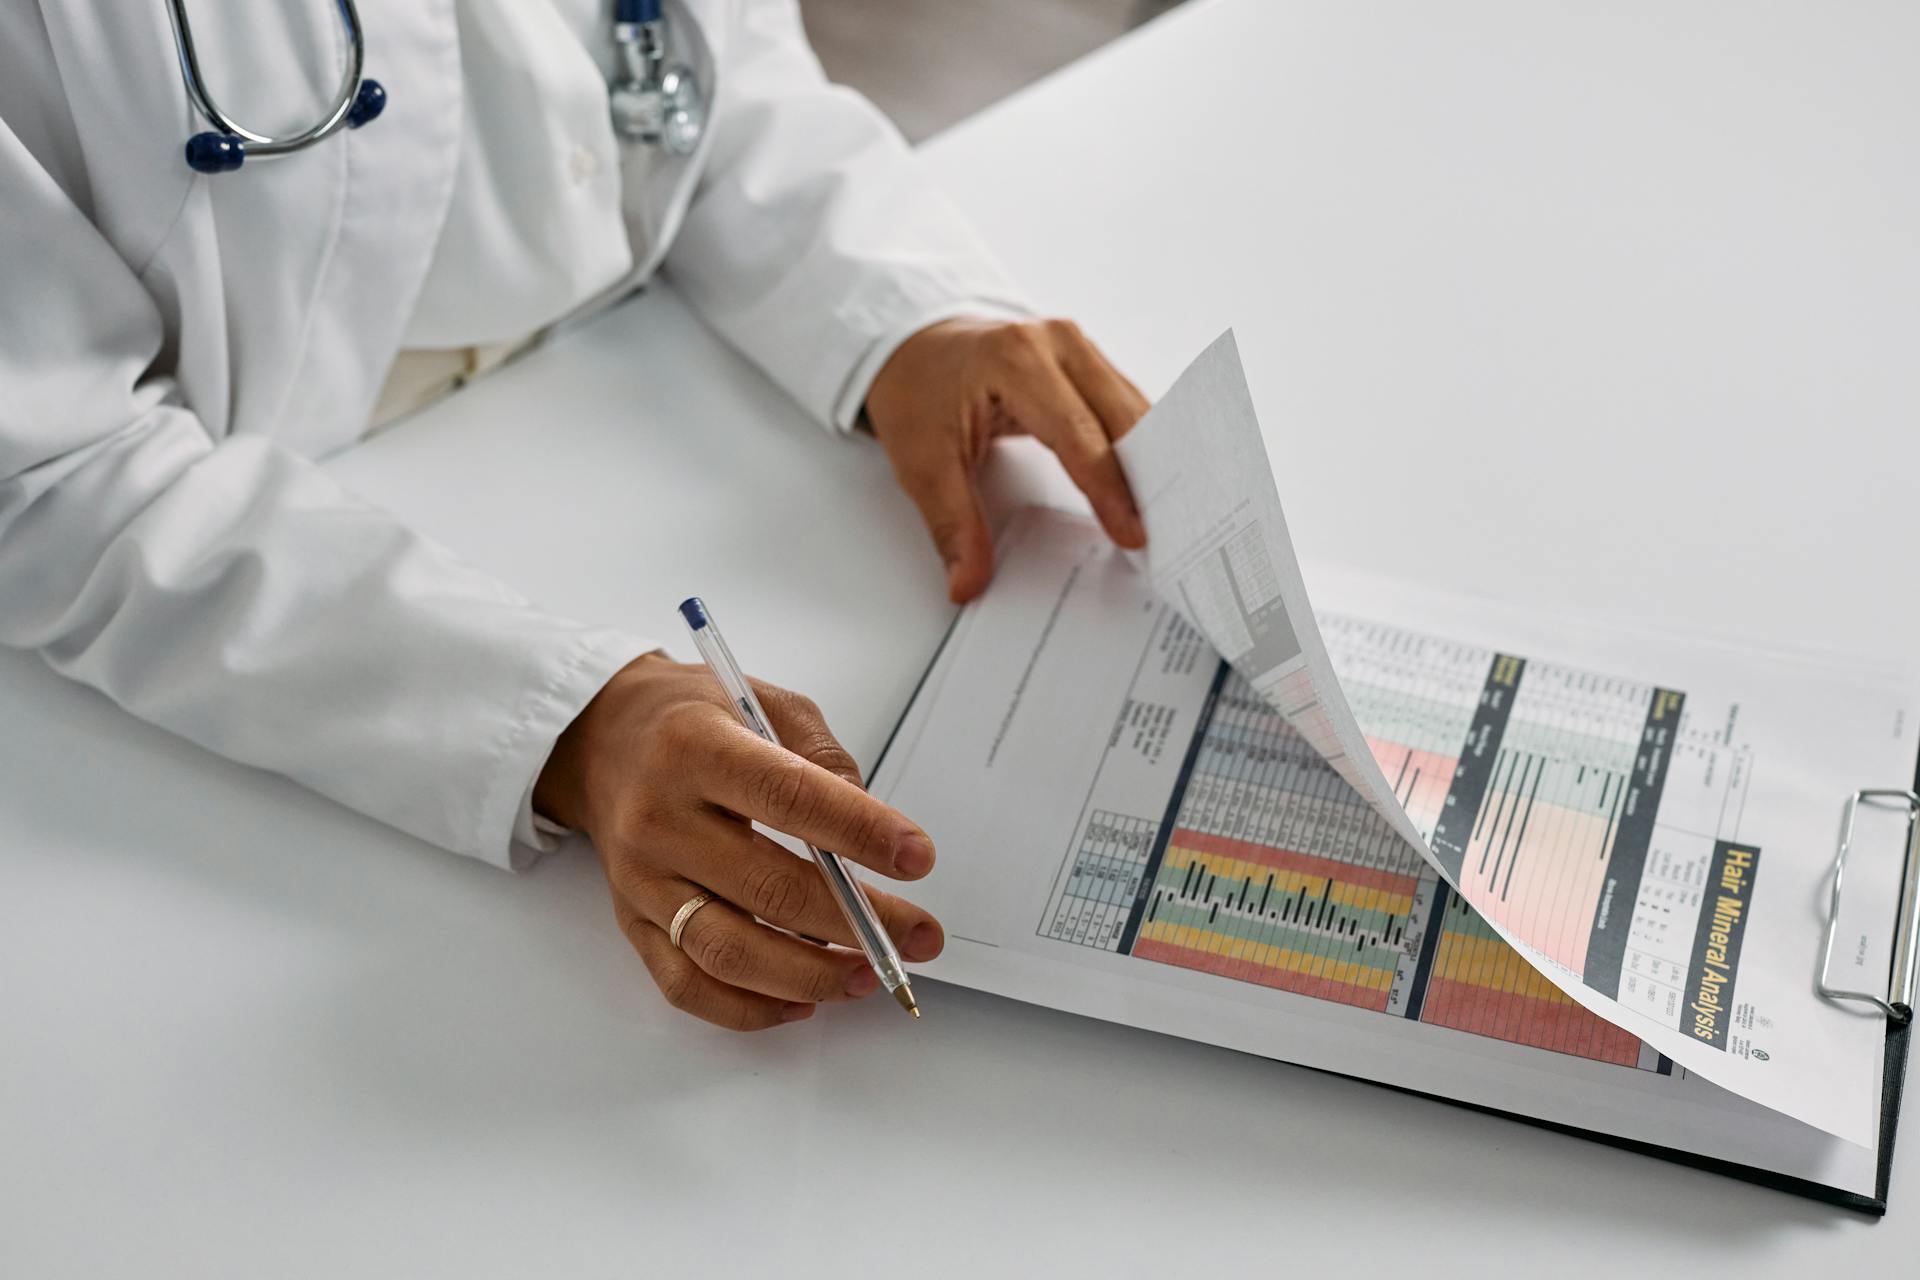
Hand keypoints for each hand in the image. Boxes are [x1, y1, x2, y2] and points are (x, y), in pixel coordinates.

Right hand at [535, 653, 944, 1030]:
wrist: (601, 739)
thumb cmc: (693, 719)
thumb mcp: (764, 702)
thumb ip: (821, 757)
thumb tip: (872, 831)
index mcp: (695, 748)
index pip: (790, 797)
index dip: (861, 832)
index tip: (917, 858)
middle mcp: (659, 817)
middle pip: (767, 888)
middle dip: (859, 921)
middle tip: (919, 935)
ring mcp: (641, 879)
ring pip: (729, 951)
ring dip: (810, 975)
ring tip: (867, 975)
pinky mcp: (632, 922)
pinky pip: (687, 985)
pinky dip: (750, 1008)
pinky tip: (802, 1001)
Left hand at [865, 316, 1149, 602]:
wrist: (914, 346)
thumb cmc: (918, 392)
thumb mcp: (922, 463)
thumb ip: (953, 525)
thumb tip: (968, 583)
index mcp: (1015, 359)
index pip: (1079, 434)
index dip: (1110, 489)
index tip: (1132, 533)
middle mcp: (1057, 343)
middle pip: (1122, 417)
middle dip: (1147, 479)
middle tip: (1168, 534)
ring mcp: (1078, 346)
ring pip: (1136, 409)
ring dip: (1155, 462)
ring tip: (1173, 516)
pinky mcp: (1090, 360)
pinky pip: (1129, 404)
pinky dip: (1145, 446)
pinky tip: (1156, 484)